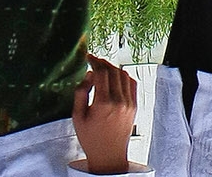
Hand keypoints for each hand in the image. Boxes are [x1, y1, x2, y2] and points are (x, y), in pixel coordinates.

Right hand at [71, 53, 136, 174]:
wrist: (108, 153)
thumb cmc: (90, 137)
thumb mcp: (77, 117)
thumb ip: (81, 94)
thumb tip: (89, 75)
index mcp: (103, 103)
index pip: (102, 73)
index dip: (95, 62)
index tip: (88, 57)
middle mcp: (119, 101)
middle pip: (114, 71)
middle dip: (104, 62)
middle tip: (95, 60)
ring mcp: (129, 102)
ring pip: (124, 76)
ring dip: (113, 68)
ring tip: (103, 68)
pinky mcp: (135, 105)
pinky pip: (132, 84)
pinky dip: (124, 76)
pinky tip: (115, 77)